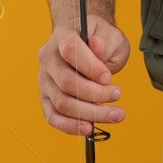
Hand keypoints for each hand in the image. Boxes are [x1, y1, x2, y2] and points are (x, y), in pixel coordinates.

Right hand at [38, 13, 129, 135]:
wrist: (88, 41)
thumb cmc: (100, 38)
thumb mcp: (110, 34)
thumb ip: (105, 42)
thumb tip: (97, 47)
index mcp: (63, 35)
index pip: (71, 50)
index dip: (90, 66)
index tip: (108, 77)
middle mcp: (49, 57)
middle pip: (67, 82)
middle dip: (95, 94)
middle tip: (117, 94)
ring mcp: (45, 79)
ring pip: (62, 103)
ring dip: (90, 113)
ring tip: (114, 114)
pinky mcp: (46, 98)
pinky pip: (53, 117)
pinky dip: (71, 126)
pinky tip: (89, 128)